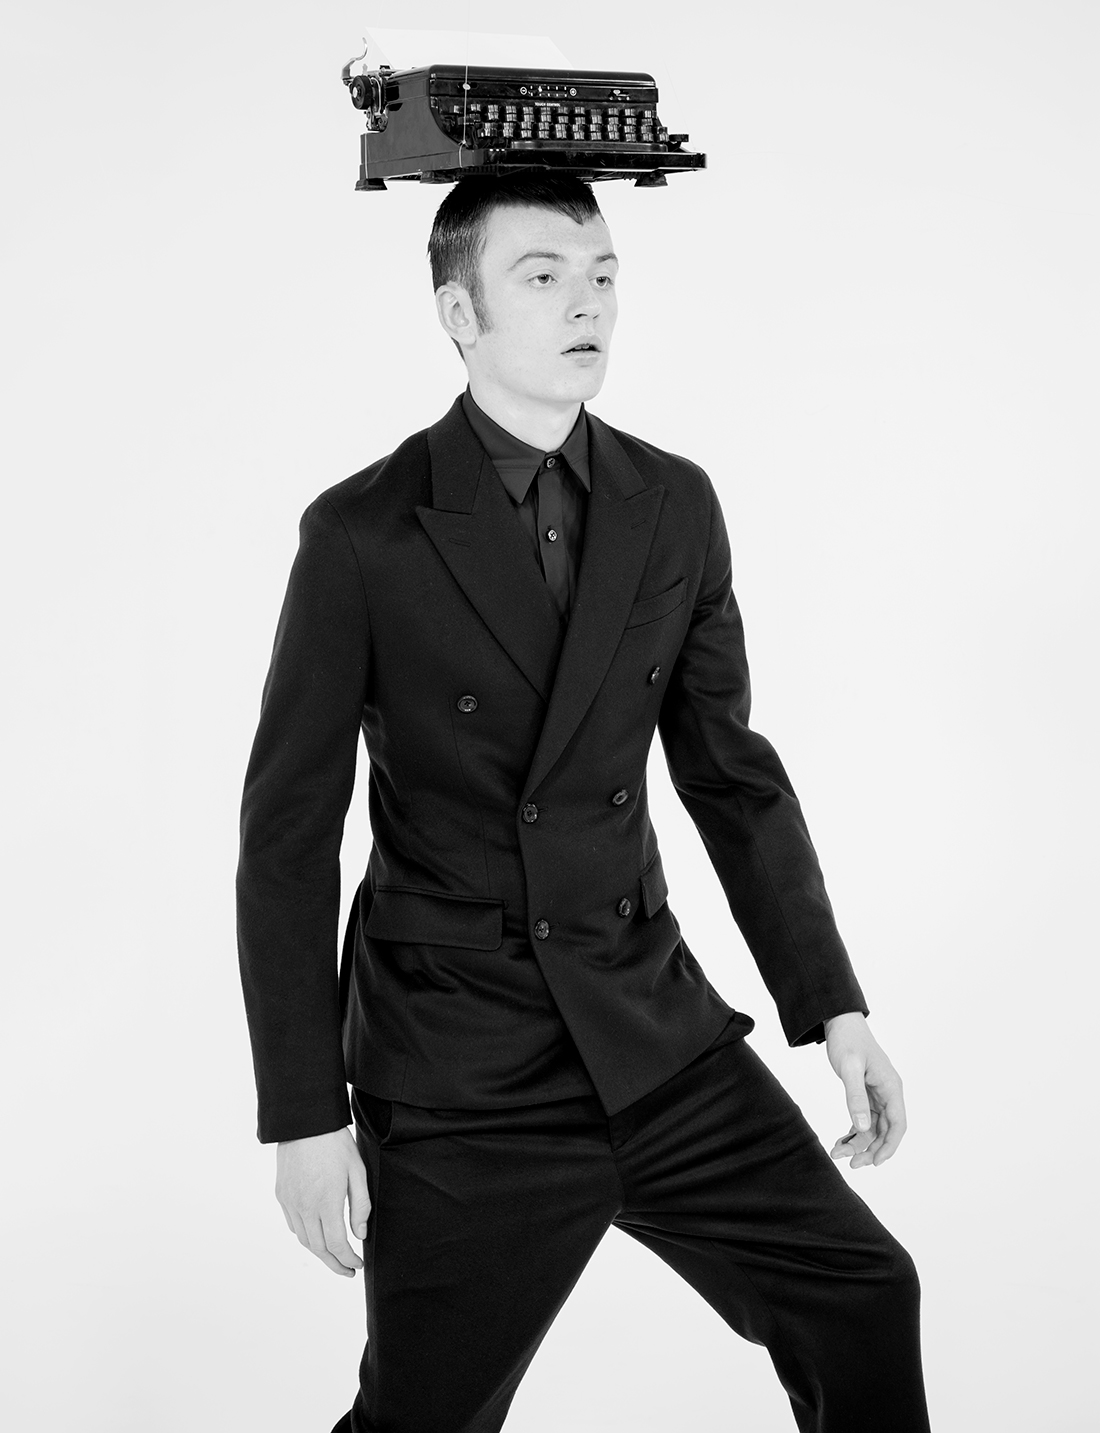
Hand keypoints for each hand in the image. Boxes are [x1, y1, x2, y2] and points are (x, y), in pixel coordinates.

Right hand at [275, 1126, 369, 1276]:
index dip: (348, 1259)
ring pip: (303, 1240)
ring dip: (319, 1253)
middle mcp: (304, 1207)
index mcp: (326, 1202)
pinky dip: (305, 1236)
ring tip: (334, 1257)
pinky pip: (293, 1224)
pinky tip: (316, 1235)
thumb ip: (360, 1206)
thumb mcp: (357, 1171)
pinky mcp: (282, 1195)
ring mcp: (290, 1202)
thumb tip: (360, 1235)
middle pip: (318, 1249)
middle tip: (348, 1271)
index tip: (358, 1264)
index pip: (336, 1244)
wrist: (305, 1122)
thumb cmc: (335, 1143)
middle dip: (334, 1264)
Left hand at [824, 1011, 906, 1168]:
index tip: (875, 1162)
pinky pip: (865, 1119)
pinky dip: (854, 1131)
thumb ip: (855, 1097)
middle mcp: (888, 1093)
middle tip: (850, 1163)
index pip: (898, 1124)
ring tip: (838, 1152)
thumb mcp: (849, 1068)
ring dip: (859, 1142)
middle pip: (886, 1130)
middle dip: (870, 1149)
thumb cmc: (847, 1040)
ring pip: (874, 1127)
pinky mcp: (867, 1093)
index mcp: (891, 1087)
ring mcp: (878, 1094)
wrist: (840, 1021)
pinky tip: (841, 1140)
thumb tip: (863, 1127)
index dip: (889, 1146)